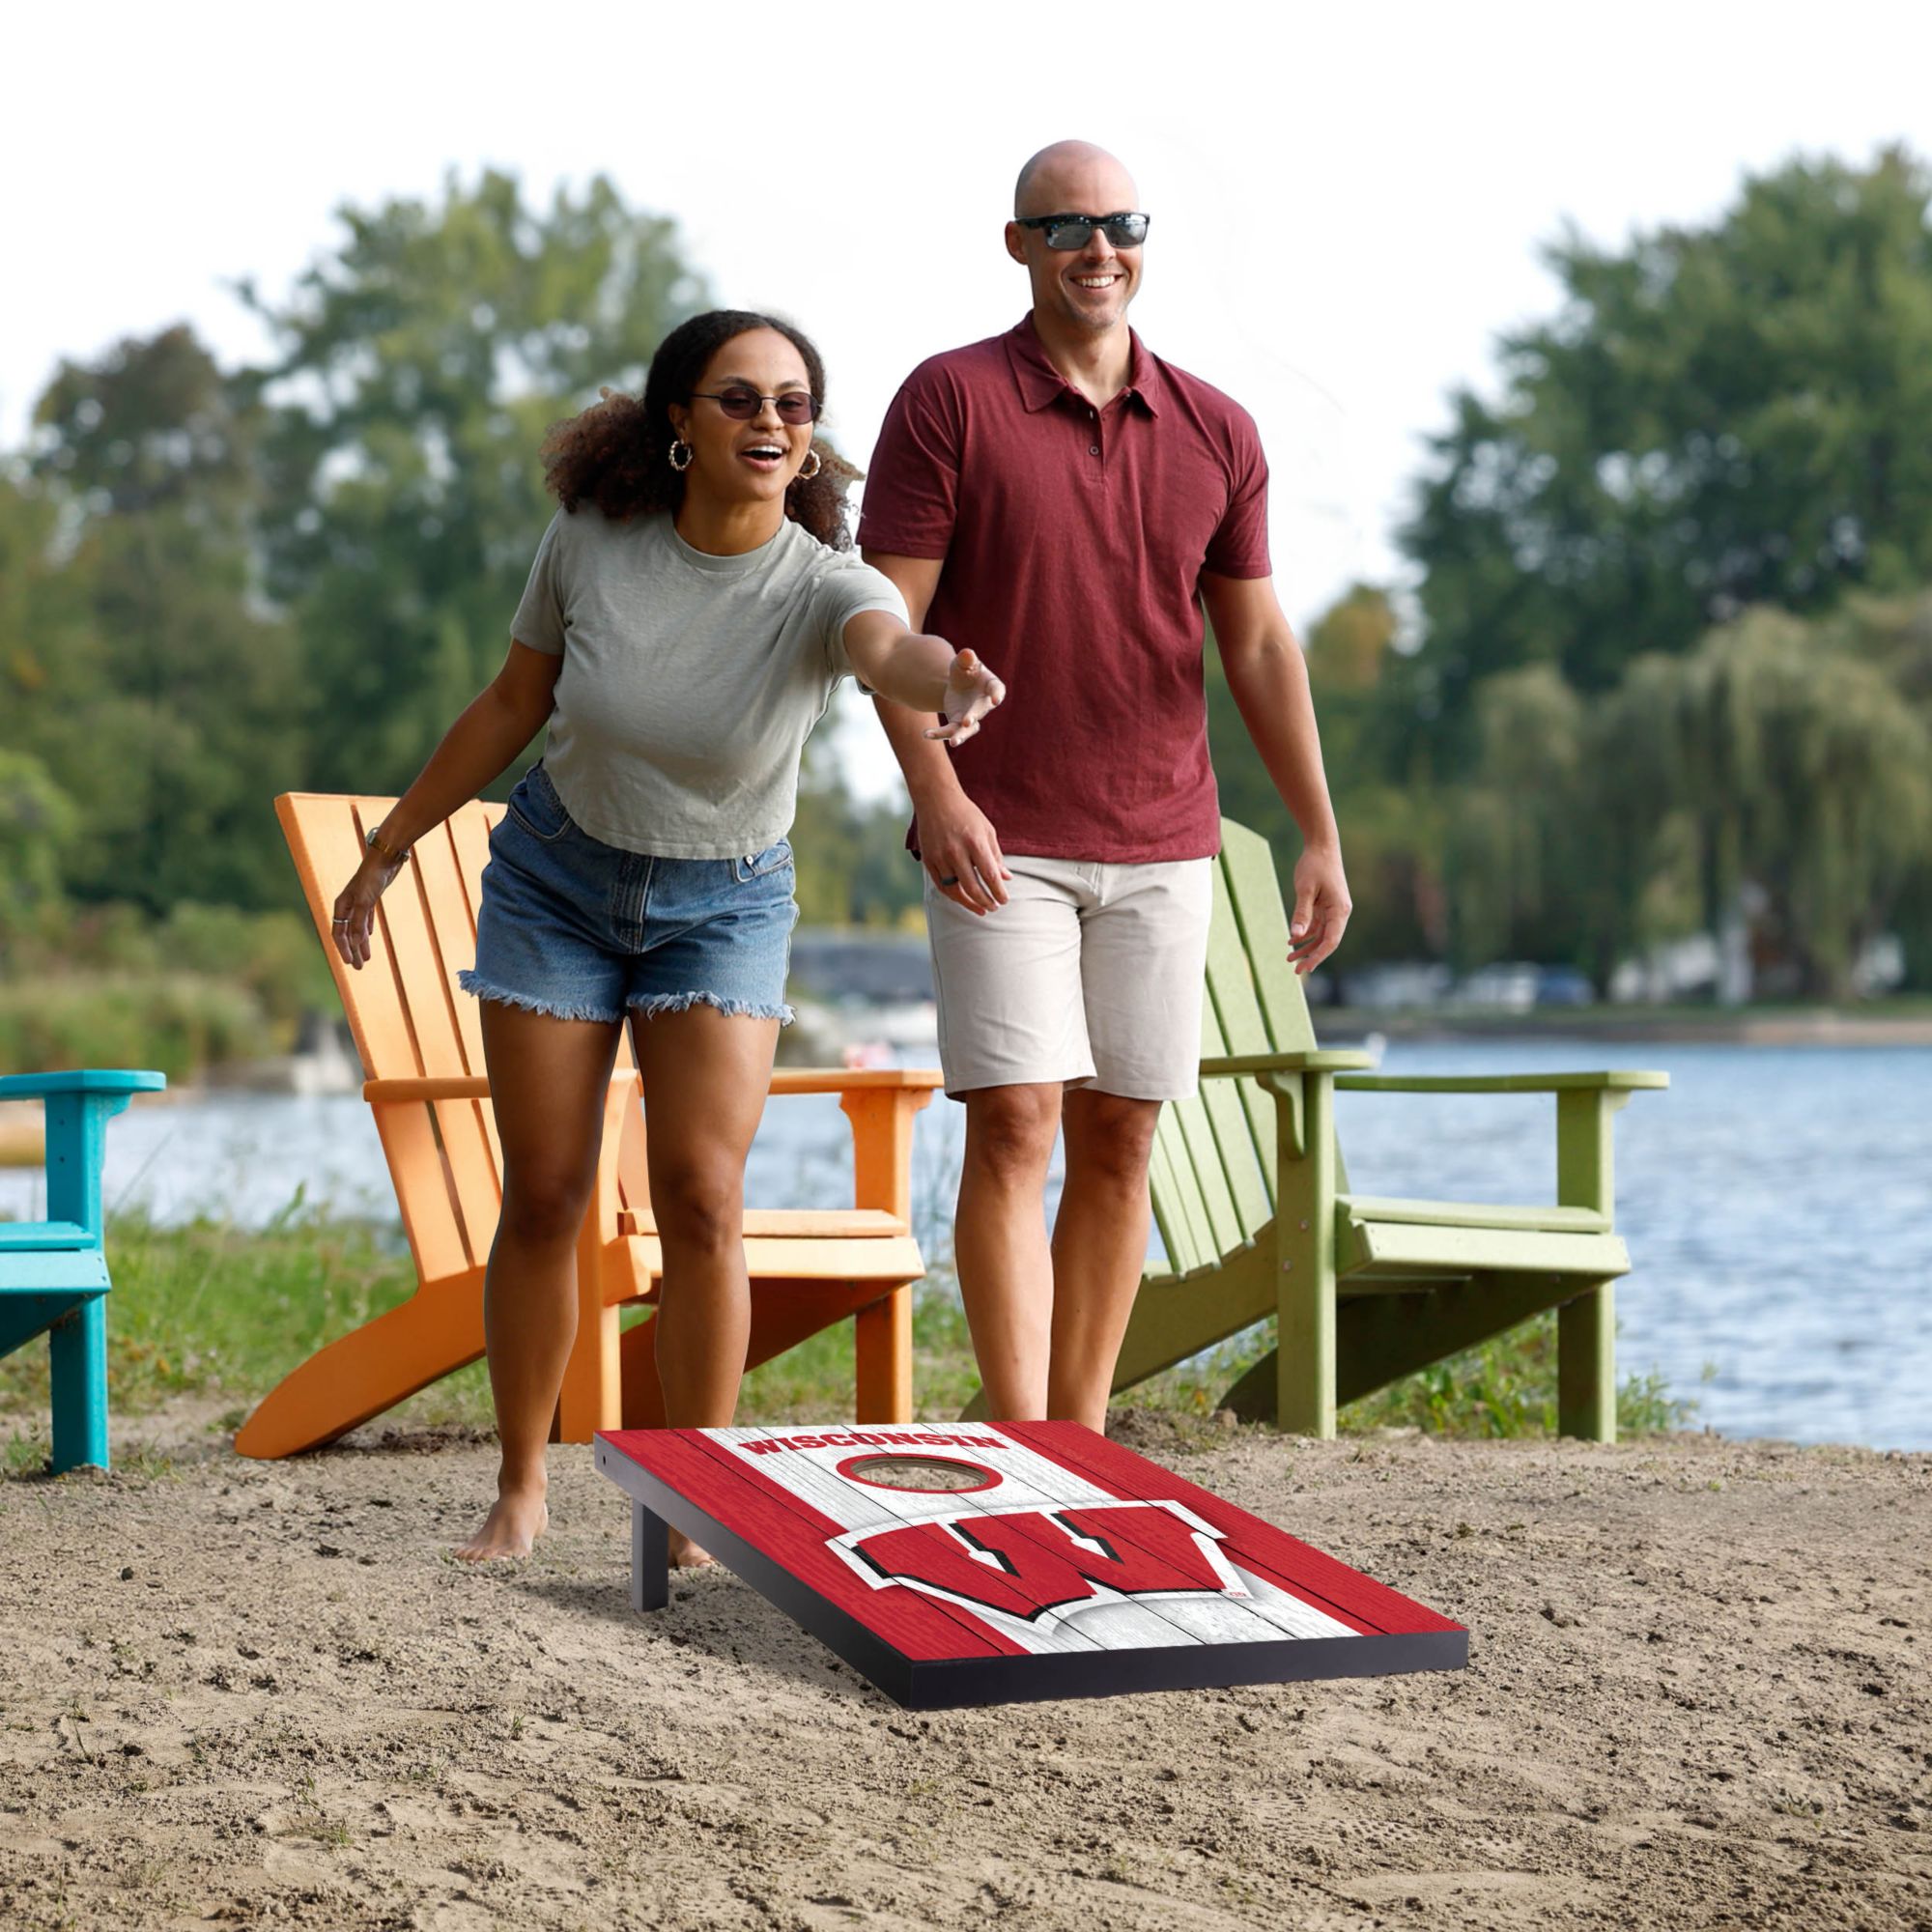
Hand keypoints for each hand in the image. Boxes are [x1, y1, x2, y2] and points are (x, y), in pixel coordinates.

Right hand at [331, 851, 404, 969]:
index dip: (344, 949)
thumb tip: (355, 943)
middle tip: (359, 968)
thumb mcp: (366, 901)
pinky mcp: (370, 898)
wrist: (385, 857)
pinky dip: (366, 929)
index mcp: (341, 905)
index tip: (351, 963)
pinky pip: (366, 918)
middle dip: (352, 950)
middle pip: (347, 933)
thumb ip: (359, 922)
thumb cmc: (373, 877)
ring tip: (366, 958)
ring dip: (361, 943)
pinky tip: (369, 936)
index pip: (339, 933)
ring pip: (357, 927)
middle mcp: (348, 904)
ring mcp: (359, 901)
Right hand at [918, 789, 1011, 915]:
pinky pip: (940, 885)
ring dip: (969, 903)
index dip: (998, 892)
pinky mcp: (928, 860)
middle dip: (986, 901)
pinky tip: (963, 899)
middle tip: (994, 907)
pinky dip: (953, 895)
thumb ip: (996, 856)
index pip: (989, 875)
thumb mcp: (987, 830)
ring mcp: (940, 857)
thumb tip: (1006, 879)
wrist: (936, 799)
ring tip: (981, 909)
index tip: (1004, 900)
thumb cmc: (966, 814)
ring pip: (955, 890)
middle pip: (972, 887)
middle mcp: (956, 851)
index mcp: (975, 842)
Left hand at [925, 648, 1005, 746]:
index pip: (997, 689)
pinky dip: (939, 734)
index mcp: (990, 685)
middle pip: (980, 712)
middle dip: (973, 717)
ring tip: (953, 742)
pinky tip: (926, 734)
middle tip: (967, 722)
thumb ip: (966, 658)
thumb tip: (967, 653)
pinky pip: (950, 731)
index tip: (996, 699)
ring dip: (961, 736)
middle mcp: (983, 704)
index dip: (997, 694)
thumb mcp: (963, 662)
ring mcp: (971, 716)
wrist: (957, 684)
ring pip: (968, 730)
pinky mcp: (958, 724)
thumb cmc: (965, 670)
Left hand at [1287, 844, 1350, 975]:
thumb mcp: (1305, 890)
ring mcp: (1333, 909)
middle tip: (1295, 971)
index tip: (1305, 968)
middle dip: (1312, 956)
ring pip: (1321, 935)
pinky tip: (1291, 940)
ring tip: (1289, 958)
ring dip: (1306, 946)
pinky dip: (1305, 933)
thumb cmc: (1314, 865)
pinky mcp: (1325, 905)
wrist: (1321, 846)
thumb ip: (1301, 913)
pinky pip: (1317, 925)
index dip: (1318, 956)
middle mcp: (1339, 912)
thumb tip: (1295, 936)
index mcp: (1339, 910)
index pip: (1331, 940)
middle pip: (1327, 941)